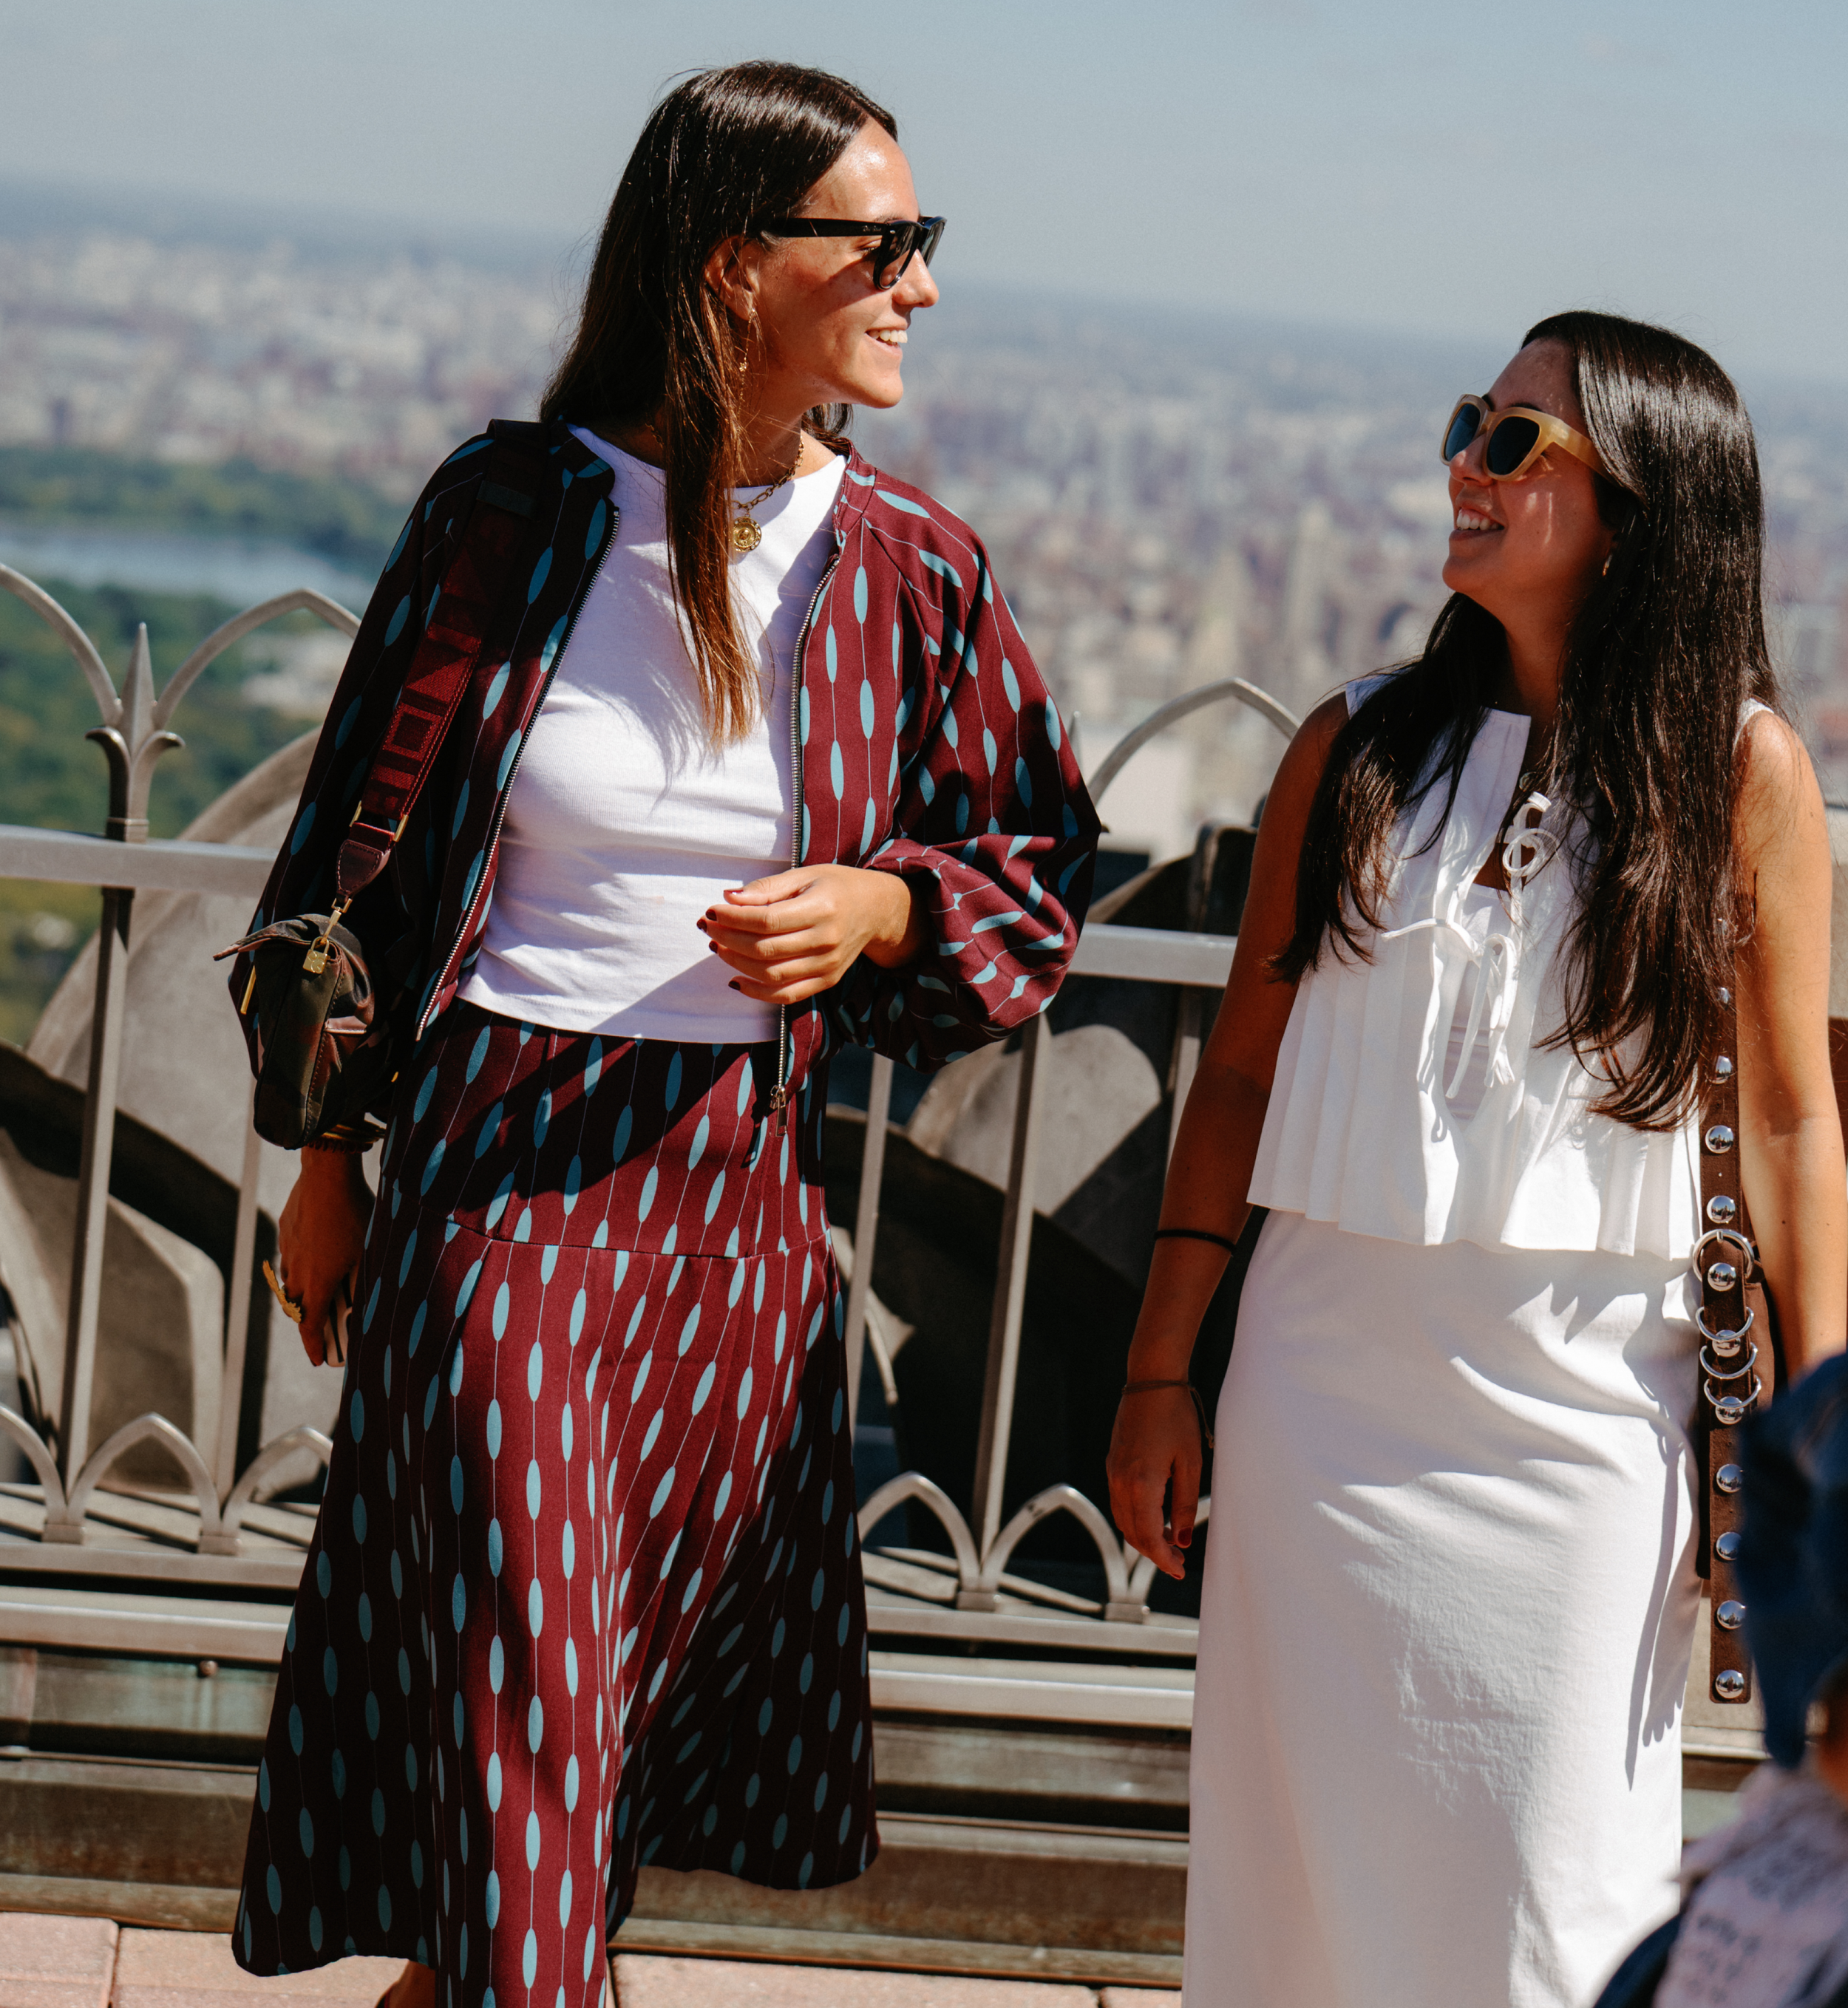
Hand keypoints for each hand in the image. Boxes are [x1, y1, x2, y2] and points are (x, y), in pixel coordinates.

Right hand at [275, 1151, 372, 1366]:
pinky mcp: (285, 1231)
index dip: (313, 1346)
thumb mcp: (369, 1249)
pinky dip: (299, 1267)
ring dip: (302, 1294)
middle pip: (297, 1307)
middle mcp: (298, 1269)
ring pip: (290, 1282)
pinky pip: (289, 1258)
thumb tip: (370, 1300)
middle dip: (308, 1322)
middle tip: (321, 1329)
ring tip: (320, 1293)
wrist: (326, 1174)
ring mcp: (288, 1249)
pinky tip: (316, 1255)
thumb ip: (367, 1278)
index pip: (310, 1325)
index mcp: (319, 1280)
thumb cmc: (355, 1212)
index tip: (318, 1360)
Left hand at [700, 864, 925, 1005]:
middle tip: (708, 927)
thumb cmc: (835, 887)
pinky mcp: (826, 980)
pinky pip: (786, 995)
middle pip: (765, 949)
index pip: (767, 920)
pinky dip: (757, 992)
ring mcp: (827, 965)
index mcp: (822, 908)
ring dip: (736, 964)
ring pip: (771, 975)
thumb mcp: (804, 875)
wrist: (875, 910)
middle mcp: (827, 941)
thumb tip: (729, 899)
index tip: (712, 911)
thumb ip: (767, 888)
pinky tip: (736, 980)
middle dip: (728, 939)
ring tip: (717, 947)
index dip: (733, 918)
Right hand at [1106, 1387, 1203, 1580]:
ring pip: (1123, 1518)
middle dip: (1153, 1552)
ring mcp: (1113, 1471)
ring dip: (1143, 1535)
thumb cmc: (1177, 1418)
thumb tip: (1181, 1539)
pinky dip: (1134, 1517)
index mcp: (1141, 1484)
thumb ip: (1185, 1504)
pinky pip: (1119, 1502)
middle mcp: (1120, 1482)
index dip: (1163, 1559)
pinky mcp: (1113, 1462)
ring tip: (1169, 1541)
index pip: (1148, 1536)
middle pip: (1132, 1532)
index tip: (1179, 1570)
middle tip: (1177, 1561)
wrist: (1151, 1382)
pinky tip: (1155, 1516)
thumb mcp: (1191, 1463)